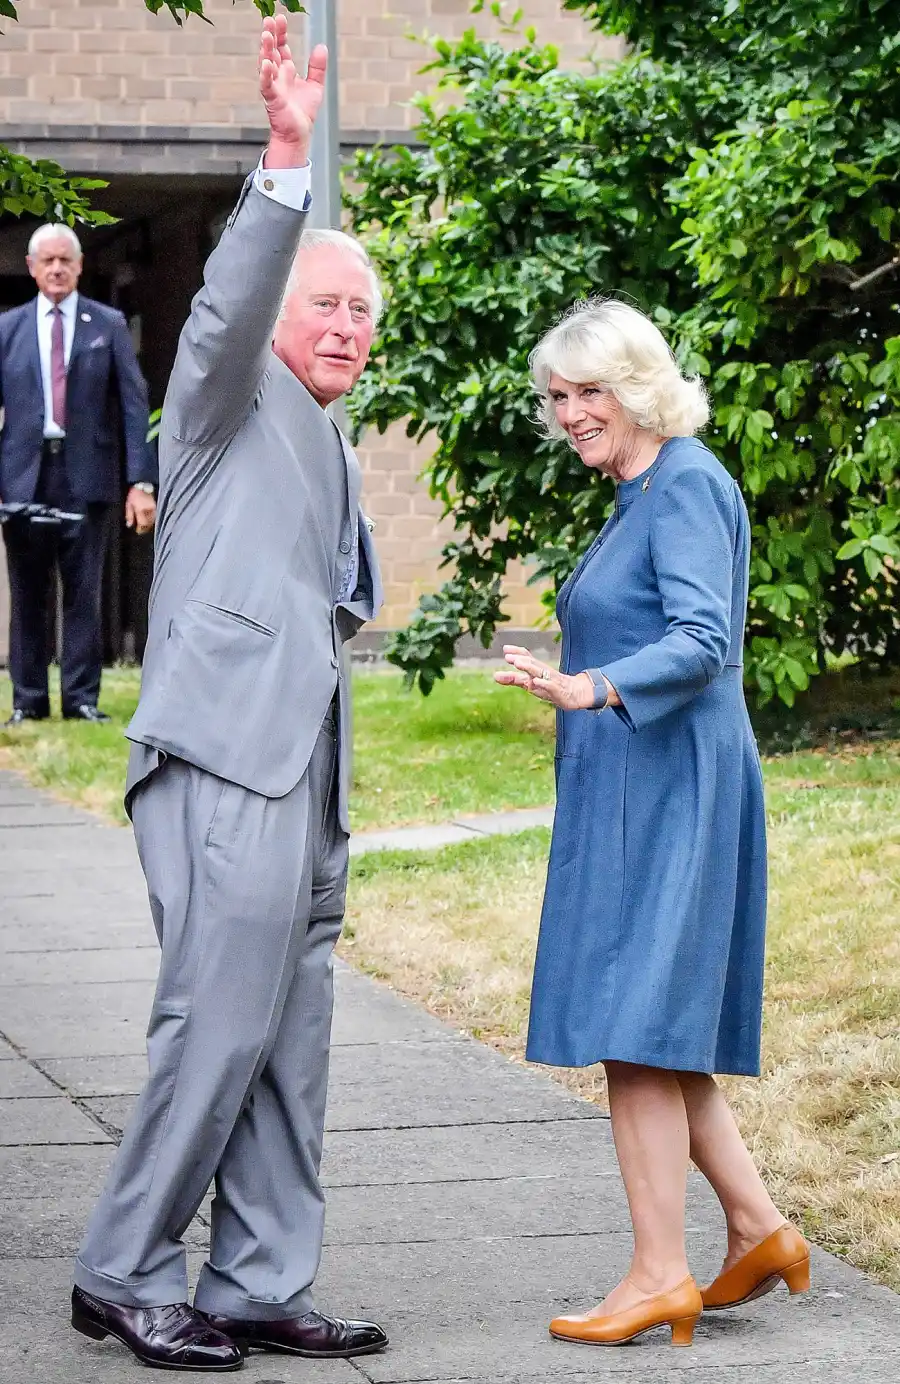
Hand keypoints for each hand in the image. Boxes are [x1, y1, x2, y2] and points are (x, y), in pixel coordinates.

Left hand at [125, 486, 155, 535]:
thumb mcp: (129, 504)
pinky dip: (154, 519)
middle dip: (145, 527)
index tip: (138, 531)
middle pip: (149, 523)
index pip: (142, 523)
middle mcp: (149, 510)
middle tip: (142, 530)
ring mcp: (155, 508)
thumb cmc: (135, 493)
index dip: (140, 529)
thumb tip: (129, 525)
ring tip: (146, 525)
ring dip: (150, 524)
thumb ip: (129, 515)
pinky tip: (151, 519)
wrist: (144, 483)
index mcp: (140, 509)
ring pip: (154, 520)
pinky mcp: (158, 506)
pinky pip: (157, 515)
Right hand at [259, 14, 325, 167]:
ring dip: (265, 50)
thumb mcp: (315, 85)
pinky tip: (266, 63)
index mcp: (286, 70)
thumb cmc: (303, 112)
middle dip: (270, 35)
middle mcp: (278, 75)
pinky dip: (266, 74)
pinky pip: (266, 85)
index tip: (281, 18)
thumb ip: (317, 67)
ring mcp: (273, 86)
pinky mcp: (272, 99)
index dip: (281, 33)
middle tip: (270, 19)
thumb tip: (322, 47)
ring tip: (266, 35)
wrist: (299, 133)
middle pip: (272, 50)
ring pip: (266, 64)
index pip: (281, 46)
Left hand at [493, 644, 618, 710]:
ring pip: (540, 672)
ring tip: (518, 663)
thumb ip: (514, 679)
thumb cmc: (550, 687)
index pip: (527, 657)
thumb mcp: (530, 683)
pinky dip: (542, 684)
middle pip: (532, 663)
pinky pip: (550, 686)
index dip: (517, 652)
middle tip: (508, 657)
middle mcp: (543, 672)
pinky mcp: (558, 690)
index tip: (505, 648)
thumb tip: (494, 675)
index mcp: (537, 669)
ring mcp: (551, 680)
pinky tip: (534, 682)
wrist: (576, 694)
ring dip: (529, 667)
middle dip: (520, 659)